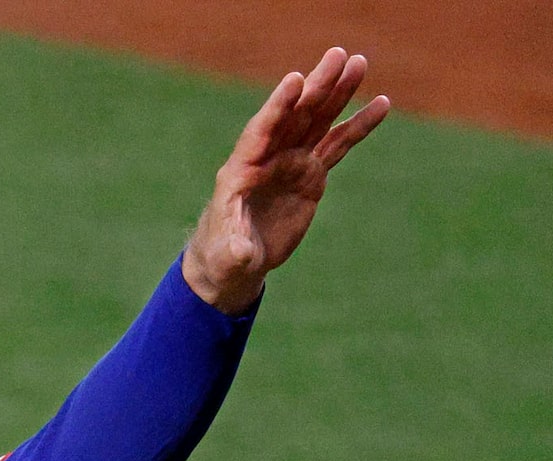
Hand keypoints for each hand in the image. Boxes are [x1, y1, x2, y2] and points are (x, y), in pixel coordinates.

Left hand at [182, 47, 390, 313]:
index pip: (261, 131)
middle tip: (338, 55)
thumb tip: (240, 253)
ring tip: (359, 63)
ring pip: (318, 121)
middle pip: (295, 116)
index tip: (295, 79)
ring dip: (338, 93)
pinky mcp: (310, 174)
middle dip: (316, 87)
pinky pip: (338, 144)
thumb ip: (235, 248)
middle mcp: (268, 158)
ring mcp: (291, 162)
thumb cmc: (222, 258)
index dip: (278, 106)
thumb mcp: (227, 255)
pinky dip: (358, 125)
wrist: (233, 263)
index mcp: (242, 169)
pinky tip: (381, 103)